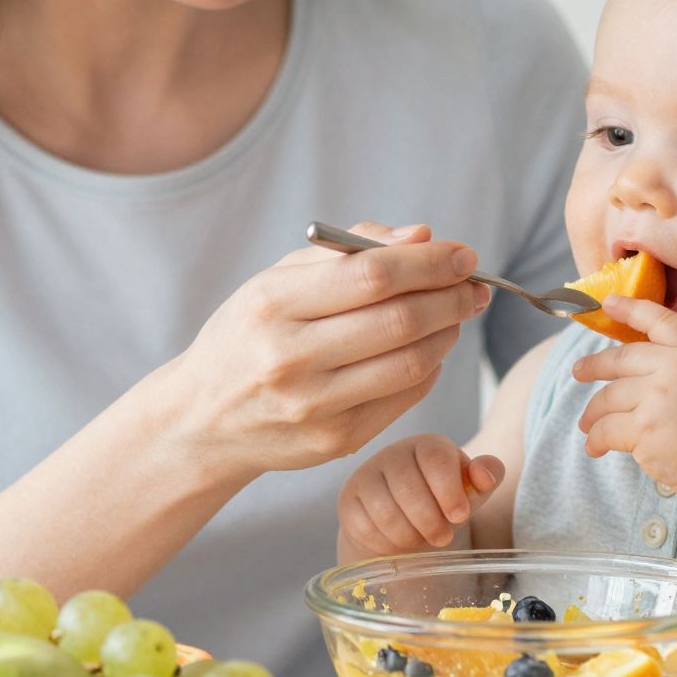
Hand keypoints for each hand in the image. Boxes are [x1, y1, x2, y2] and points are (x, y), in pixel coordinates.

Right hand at [161, 223, 490, 483]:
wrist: (202, 420)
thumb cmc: (249, 335)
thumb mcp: (277, 280)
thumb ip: (348, 250)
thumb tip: (422, 235)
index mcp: (271, 305)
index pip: (372, 275)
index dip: (429, 263)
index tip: (462, 254)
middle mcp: (289, 358)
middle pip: (399, 320)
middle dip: (451, 297)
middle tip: (473, 285)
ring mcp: (314, 407)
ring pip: (411, 363)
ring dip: (448, 332)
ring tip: (456, 314)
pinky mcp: (335, 441)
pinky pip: (404, 397)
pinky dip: (429, 367)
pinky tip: (429, 349)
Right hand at [339, 434, 505, 553]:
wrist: (406, 518)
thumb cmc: (442, 500)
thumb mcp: (471, 490)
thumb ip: (488, 476)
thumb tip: (485, 475)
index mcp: (427, 445)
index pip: (435, 458)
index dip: (449, 490)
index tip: (460, 516)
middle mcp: (393, 454)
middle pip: (408, 487)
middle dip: (430, 521)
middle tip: (443, 538)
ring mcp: (366, 475)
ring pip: (385, 510)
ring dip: (409, 535)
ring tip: (422, 539)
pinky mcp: (349, 500)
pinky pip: (365, 526)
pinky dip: (386, 543)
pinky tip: (398, 542)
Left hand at [570, 294, 676, 495]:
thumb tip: (641, 370)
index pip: (660, 319)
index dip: (631, 308)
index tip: (608, 303)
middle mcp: (676, 368)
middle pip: (621, 359)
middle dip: (593, 366)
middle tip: (578, 371)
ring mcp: (658, 397)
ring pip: (608, 397)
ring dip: (592, 413)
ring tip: (587, 425)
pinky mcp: (645, 427)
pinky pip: (606, 429)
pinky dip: (596, 440)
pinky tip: (595, 448)